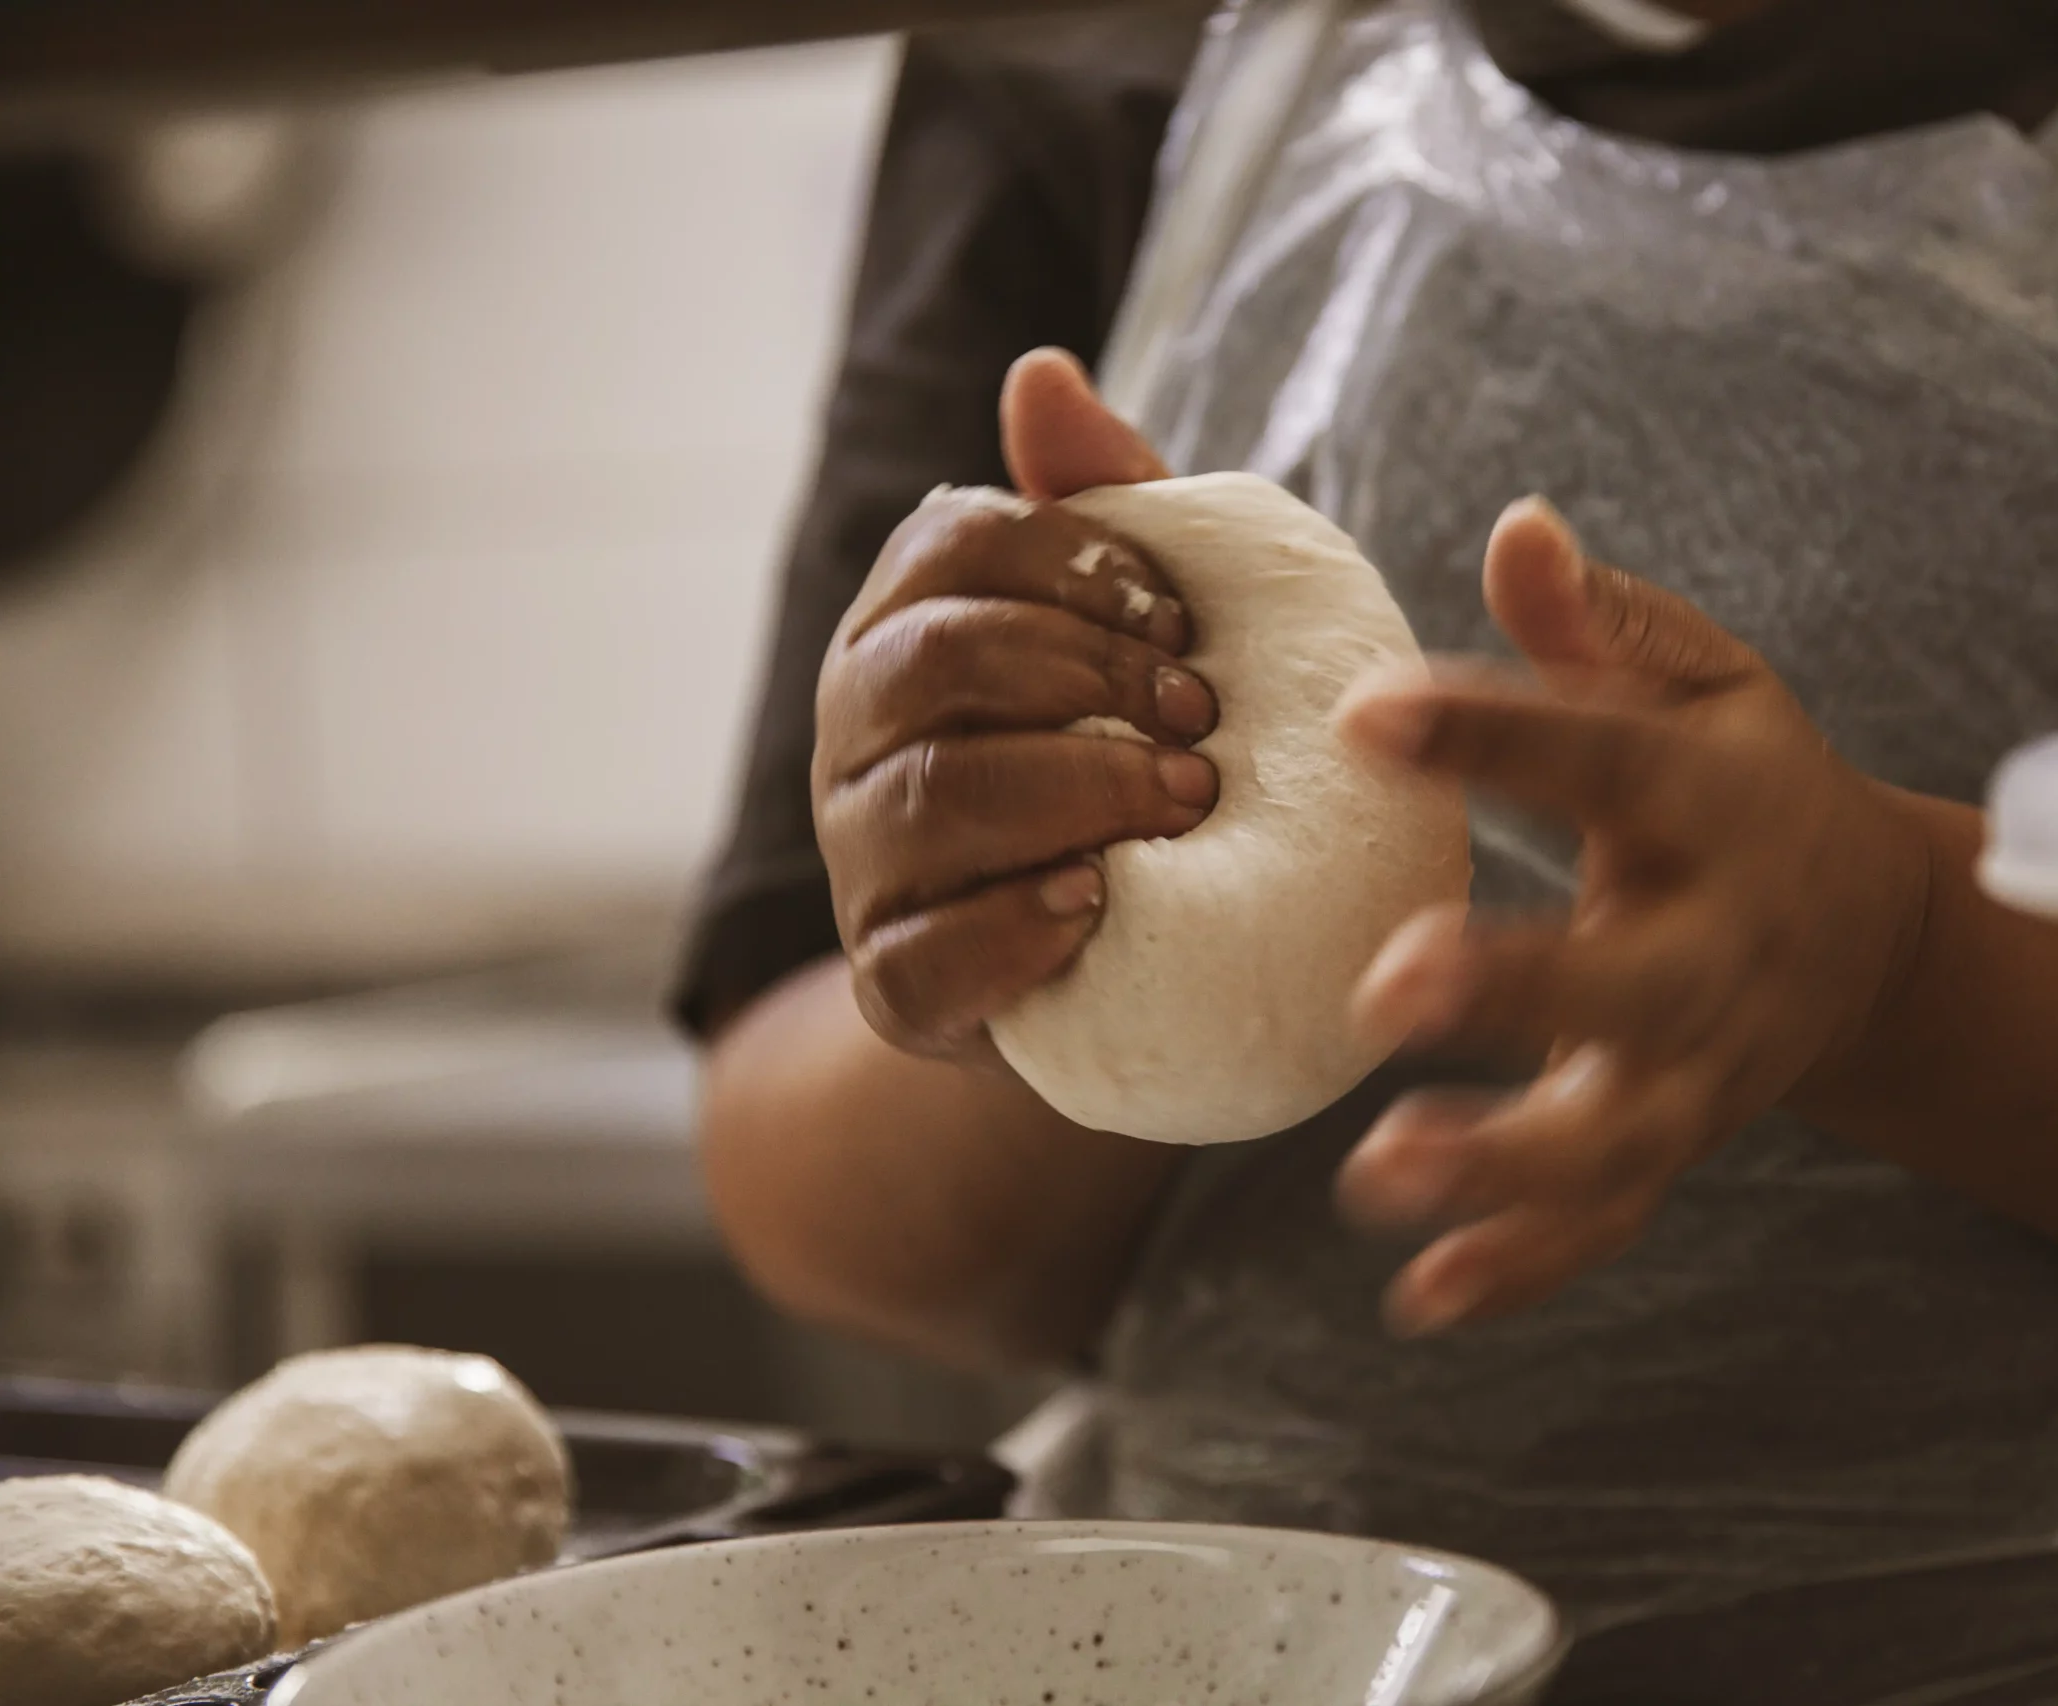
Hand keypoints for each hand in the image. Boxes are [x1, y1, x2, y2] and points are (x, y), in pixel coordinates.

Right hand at [815, 350, 1219, 1062]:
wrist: (1109, 957)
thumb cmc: (1122, 754)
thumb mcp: (1129, 631)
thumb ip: (1099, 509)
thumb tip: (1042, 372)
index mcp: (903, 620)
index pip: (953, 543)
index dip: (1076, 567)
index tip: (1184, 623)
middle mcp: (856, 728)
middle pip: (939, 660)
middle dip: (1087, 676)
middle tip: (1201, 720)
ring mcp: (862, 858)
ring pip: (935, 796)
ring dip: (1078, 789)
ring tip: (1185, 802)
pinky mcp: (891, 982)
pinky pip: (921, 956)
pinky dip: (1016, 926)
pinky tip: (1100, 904)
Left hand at [1333, 499, 1933, 1333]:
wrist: (1869, 935)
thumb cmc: (1742, 779)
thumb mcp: (1703, 679)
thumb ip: (1601, 622)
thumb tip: (1515, 527)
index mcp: (1716, 803)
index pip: (1606, 758)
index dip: (1494, 734)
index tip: (1365, 713)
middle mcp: (1719, 947)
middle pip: (1630, 984)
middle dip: (1518, 993)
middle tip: (1385, 992)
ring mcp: (1703, 1065)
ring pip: (1621, 1134)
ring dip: (1505, 1166)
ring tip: (1376, 1174)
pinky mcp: (1676, 1143)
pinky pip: (1610, 1222)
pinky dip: (1525, 1268)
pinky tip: (1419, 1298)